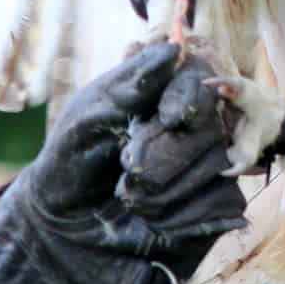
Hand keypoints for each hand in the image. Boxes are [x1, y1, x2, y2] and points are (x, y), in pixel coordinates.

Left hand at [0, 43, 248, 283]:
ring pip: (217, 164)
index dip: (190, 96)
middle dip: (167, 150)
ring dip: (167, 187)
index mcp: (160, 93)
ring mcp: (207, 165)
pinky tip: (153, 221)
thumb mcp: (86, 120)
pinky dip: (183, 215)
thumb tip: (173, 48)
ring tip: (129, 198)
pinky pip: (221, 202)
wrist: (63, 235)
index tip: (170, 117)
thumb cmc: (69, 166)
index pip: (199, 77)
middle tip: (127, 168)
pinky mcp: (216, 206)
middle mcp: (191, 125)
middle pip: (211, 123)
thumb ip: (129, 85)